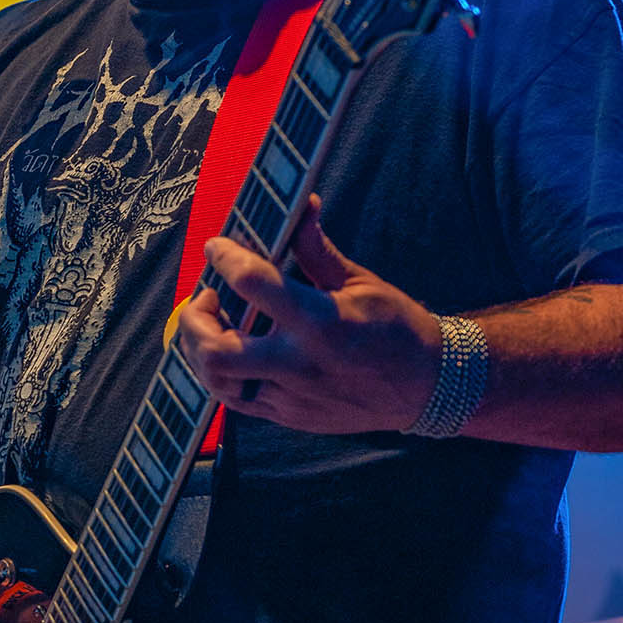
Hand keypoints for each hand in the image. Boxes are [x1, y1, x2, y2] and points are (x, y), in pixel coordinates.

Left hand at [177, 194, 441, 433]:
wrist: (427, 388)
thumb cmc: (397, 328)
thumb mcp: (361, 282)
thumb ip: (317, 249)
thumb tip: (301, 205)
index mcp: (322, 323)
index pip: (254, 284)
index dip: (226, 258)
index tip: (218, 247)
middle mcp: (300, 364)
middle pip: (217, 352)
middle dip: (196, 320)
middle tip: (208, 298)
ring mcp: (292, 397)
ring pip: (217, 382)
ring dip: (201, 350)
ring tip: (215, 325)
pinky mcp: (290, 417)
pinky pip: (236, 400)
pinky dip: (222, 374)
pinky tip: (233, 349)